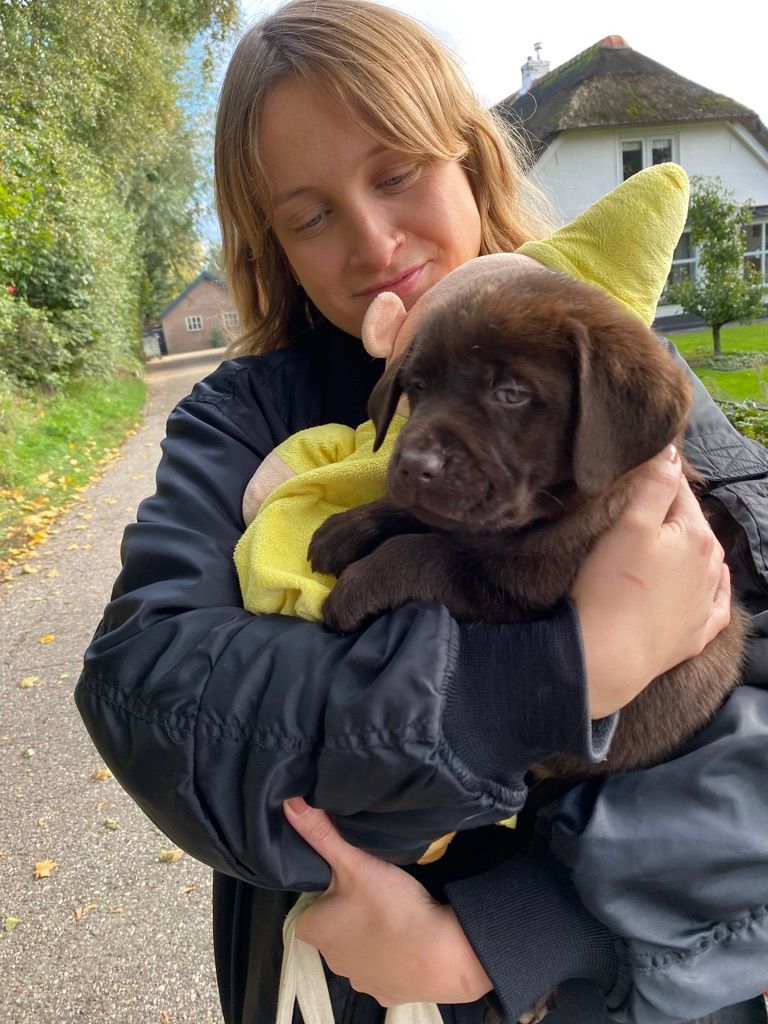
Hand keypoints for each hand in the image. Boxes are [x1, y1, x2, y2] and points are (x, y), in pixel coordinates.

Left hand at [283, 798, 491, 1006]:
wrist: (439, 954)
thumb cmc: (390, 906)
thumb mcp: (354, 862)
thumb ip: (321, 833)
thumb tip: (288, 802)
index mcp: (312, 930)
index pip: (311, 902)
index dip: (329, 886)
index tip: (351, 873)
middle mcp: (329, 960)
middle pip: (334, 924)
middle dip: (349, 909)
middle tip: (375, 886)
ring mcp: (360, 981)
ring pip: (359, 948)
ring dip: (371, 932)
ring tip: (394, 908)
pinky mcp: (388, 994)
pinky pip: (385, 968)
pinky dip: (394, 955)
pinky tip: (407, 937)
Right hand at [573, 445, 730, 718]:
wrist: (608, 654)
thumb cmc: (612, 586)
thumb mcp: (629, 525)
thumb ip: (655, 486)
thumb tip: (673, 454)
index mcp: (695, 537)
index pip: (680, 494)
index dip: (661, 480)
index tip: (642, 475)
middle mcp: (710, 568)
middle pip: (696, 528)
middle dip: (676, 516)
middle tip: (645, 513)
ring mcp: (706, 603)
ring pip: (708, 564)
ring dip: (692, 550)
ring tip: (670, 544)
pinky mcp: (697, 634)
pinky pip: (717, 605)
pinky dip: (715, 590)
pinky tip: (711, 586)